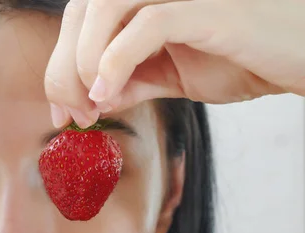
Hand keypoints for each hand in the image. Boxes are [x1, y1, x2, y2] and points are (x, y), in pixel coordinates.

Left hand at [45, 0, 304, 127]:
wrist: (302, 58)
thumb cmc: (244, 59)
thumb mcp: (173, 76)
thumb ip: (131, 82)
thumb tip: (90, 101)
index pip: (81, 17)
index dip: (59, 65)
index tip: (63, 112)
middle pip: (81, 9)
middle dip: (62, 68)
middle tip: (72, 115)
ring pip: (103, 7)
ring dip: (81, 63)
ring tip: (91, 106)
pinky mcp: (208, 7)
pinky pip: (147, 24)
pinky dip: (115, 61)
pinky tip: (106, 94)